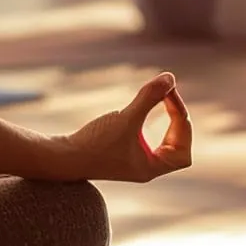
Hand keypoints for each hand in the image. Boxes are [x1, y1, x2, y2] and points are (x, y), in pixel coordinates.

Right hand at [57, 72, 191, 182]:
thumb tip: (170, 77)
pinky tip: (146, 107)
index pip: (183, 150)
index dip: (182, 122)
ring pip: (167, 144)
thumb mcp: (125, 118)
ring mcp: (136, 162)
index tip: (170, 97)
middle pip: (179, 146)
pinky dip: (155, 123)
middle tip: (168, 94)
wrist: (62, 157)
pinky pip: (151, 140)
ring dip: (168, 121)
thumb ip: (148, 98)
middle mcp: (147, 168)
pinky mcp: (124, 153)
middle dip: (178, 119)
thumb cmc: (94, 143)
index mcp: (151, 168)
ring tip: (163, 98)